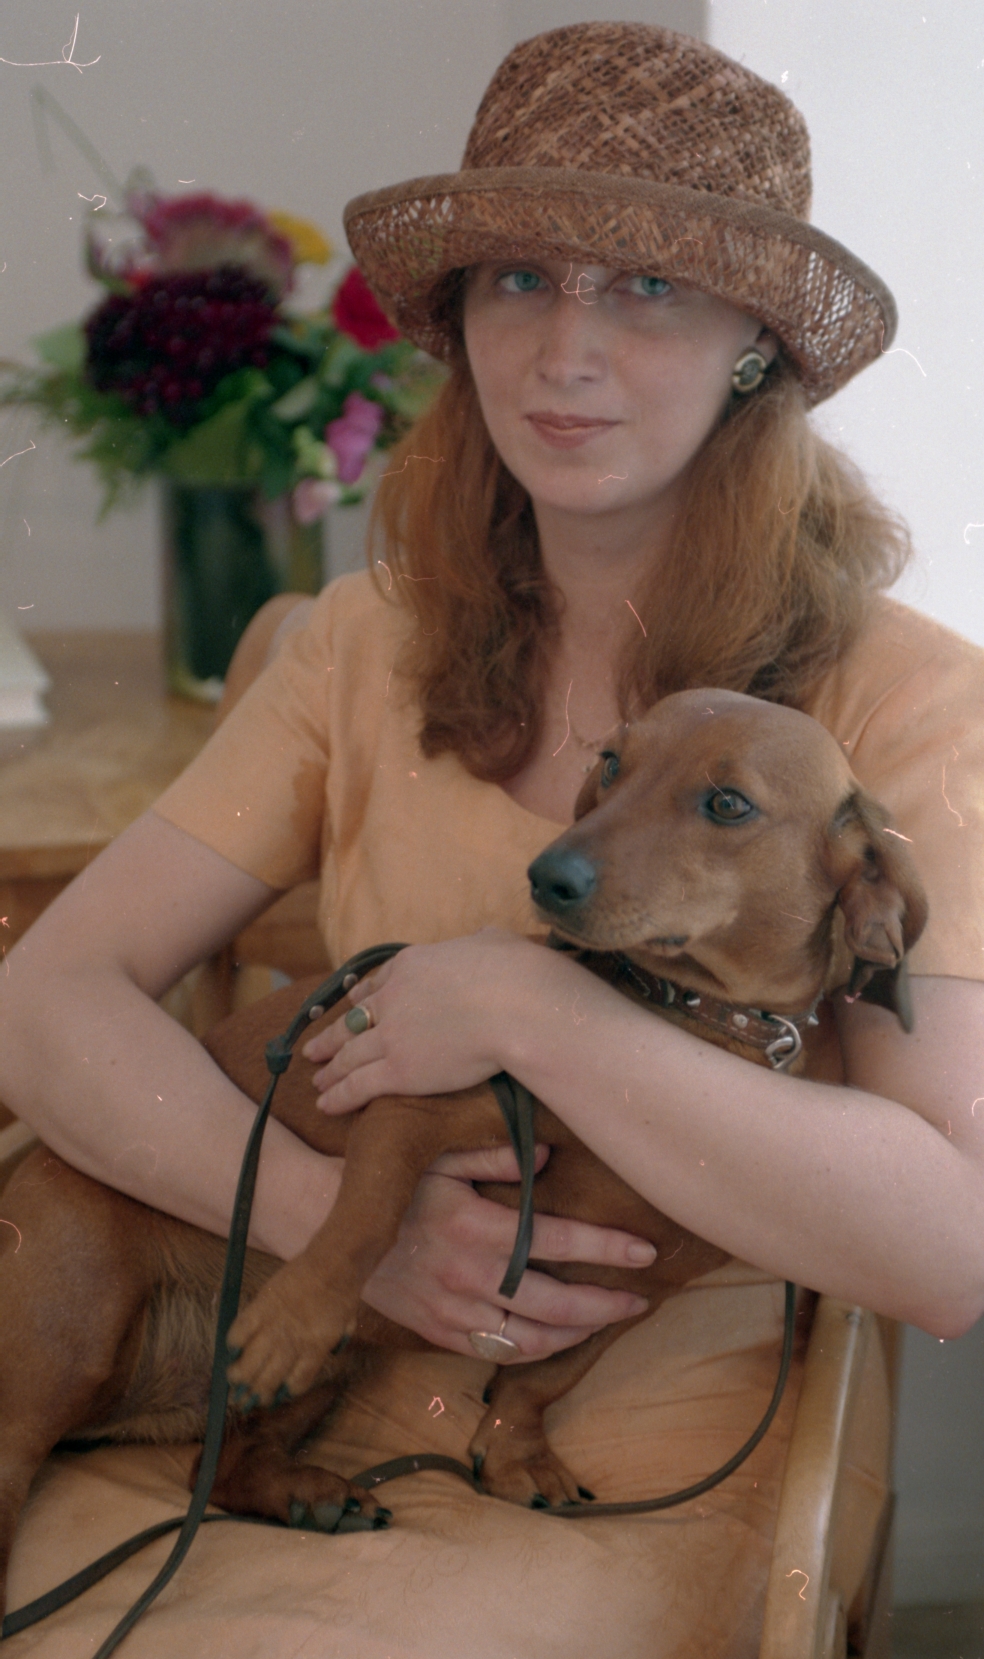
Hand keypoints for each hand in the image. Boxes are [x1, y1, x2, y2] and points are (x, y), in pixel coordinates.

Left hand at [303, 929, 572, 1111]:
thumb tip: (485, 940)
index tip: (351, 1004)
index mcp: (412, 965)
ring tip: (317, 1079)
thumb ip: (482, 943)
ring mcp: (391, 1036)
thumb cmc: (515, 973)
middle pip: (353, 1020)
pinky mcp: (399, 1070)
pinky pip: (359, 1085)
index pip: (378, 983)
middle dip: (331, 1036)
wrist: (515, 1005)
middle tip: (313, 1048)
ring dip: (330, 1069)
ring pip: (349, 1055)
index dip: (360, 998)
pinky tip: (325, 1105)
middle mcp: (393, 999)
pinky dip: (338, 1096)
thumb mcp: (494, 942)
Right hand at [361, 1144, 653, 1360]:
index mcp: (475, 1226)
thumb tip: (548, 1157)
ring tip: (605, 1320)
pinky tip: (556, 1339)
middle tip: (638, 1300)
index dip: (607, 1249)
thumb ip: (493, 1152)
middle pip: (554, 1304)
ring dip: (575, 1334)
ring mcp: (452, 1309)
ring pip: (529, 1338)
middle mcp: (468, 1274)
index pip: (557, 1241)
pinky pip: (495, 1351)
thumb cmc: (390, 1180)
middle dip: (604, 1305)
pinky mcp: (436, 1330)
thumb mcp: (437, 1152)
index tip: (645, 1251)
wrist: (328, 1224)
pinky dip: (532, 1350)